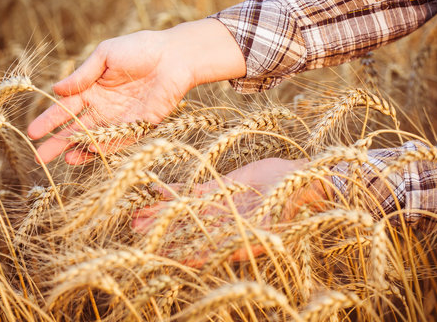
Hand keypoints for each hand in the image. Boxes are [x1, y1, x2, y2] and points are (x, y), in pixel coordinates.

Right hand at [27, 19, 245, 163]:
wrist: (174, 57)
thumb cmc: (140, 49)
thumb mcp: (105, 55)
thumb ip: (83, 74)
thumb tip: (56, 90)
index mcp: (93, 87)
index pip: (67, 107)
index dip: (50, 119)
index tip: (32, 131)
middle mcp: (104, 106)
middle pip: (77, 127)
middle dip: (58, 141)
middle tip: (39, 157)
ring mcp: (121, 118)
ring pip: (95, 138)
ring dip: (78, 150)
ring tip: (62, 161)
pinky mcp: (139, 126)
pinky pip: (118, 140)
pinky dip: (103, 148)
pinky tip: (88, 154)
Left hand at [132, 158, 331, 266]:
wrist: (301, 181)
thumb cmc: (291, 206)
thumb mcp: (269, 227)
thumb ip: (242, 239)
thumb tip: (211, 255)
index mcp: (233, 242)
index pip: (198, 251)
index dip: (175, 252)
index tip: (153, 253)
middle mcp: (222, 227)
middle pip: (185, 231)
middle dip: (160, 231)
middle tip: (135, 230)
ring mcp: (219, 206)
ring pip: (184, 211)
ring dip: (161, 211)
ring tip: (137, 213)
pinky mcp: (220, 186)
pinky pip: (193, 190)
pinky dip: (175, 190)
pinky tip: (156, 189)